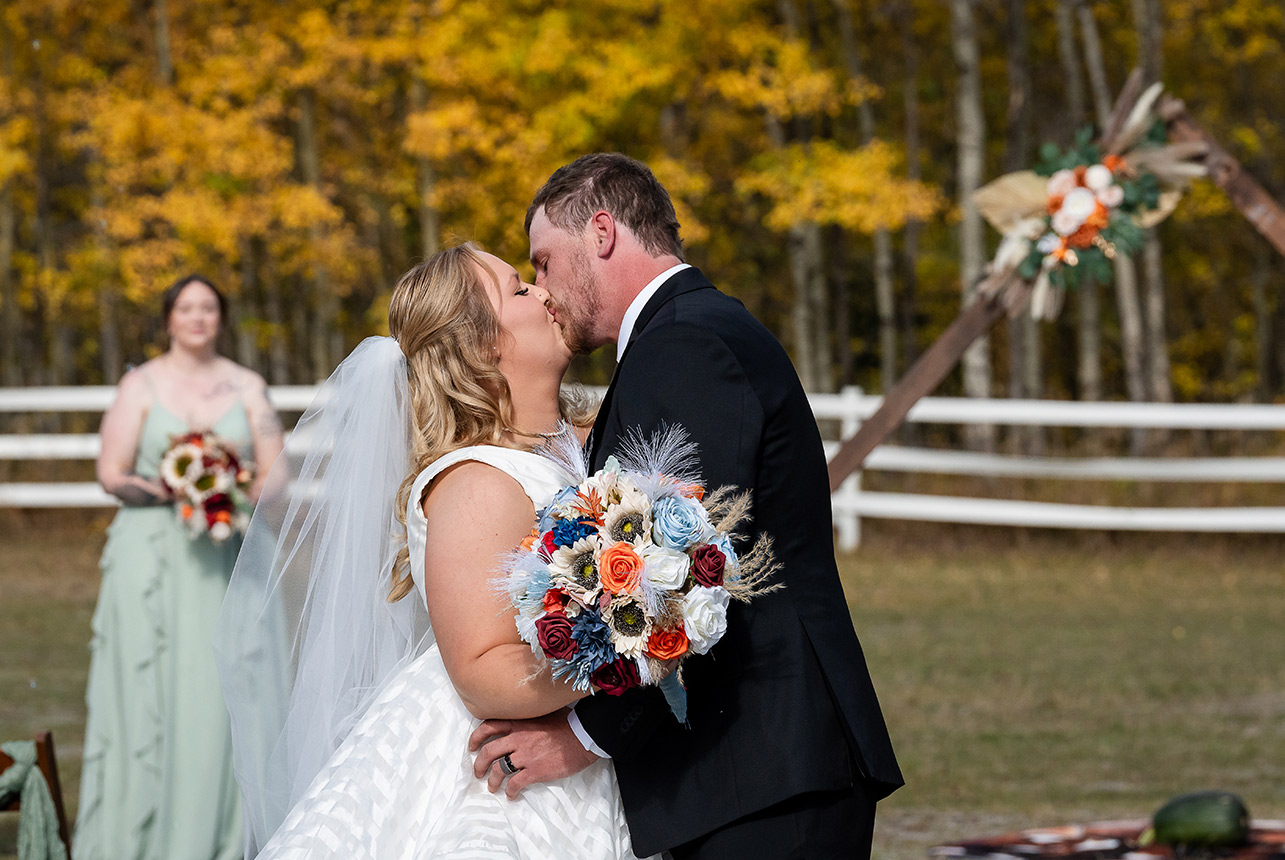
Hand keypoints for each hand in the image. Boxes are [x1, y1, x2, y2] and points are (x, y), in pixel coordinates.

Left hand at [469, 710, 599, 798]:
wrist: (583, 735)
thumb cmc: (568, 724)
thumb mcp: (544, 713)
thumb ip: (529, 719)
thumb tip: (523, 722)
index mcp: (519, 723)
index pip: (488, 727)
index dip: (476, 737)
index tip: (472, 746)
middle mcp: (518, 738)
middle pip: (488, 752)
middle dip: (478, 764)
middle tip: (477, 772)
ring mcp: (525, 755)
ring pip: (498, 770)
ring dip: (492, 781)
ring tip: (492, 787)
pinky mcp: (535, 771)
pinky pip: (515, 784)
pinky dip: (510, 791)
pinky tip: (511, 795)